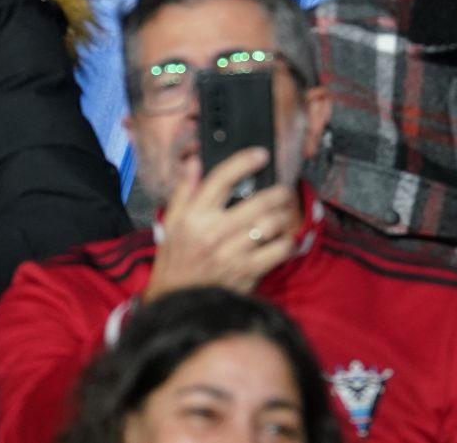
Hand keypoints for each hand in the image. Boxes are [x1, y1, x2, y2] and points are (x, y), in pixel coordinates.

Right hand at [144, 149, 300, 301]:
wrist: (177, 301)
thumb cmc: (175, 259)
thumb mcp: (171, 222)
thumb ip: (184, 190)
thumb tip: (195, 161)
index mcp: (193, 216)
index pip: (221, 179)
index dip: (244, 161)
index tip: (260, 154)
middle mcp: (212, 232)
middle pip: (257, 202)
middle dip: (278, 192)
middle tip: (283, 191)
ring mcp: (230, 253)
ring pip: (271, 225)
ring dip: (283, 217)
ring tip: (283, 215)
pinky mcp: (245, 272)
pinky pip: (277, 251)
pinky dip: (285, 243)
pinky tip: (282, 240)